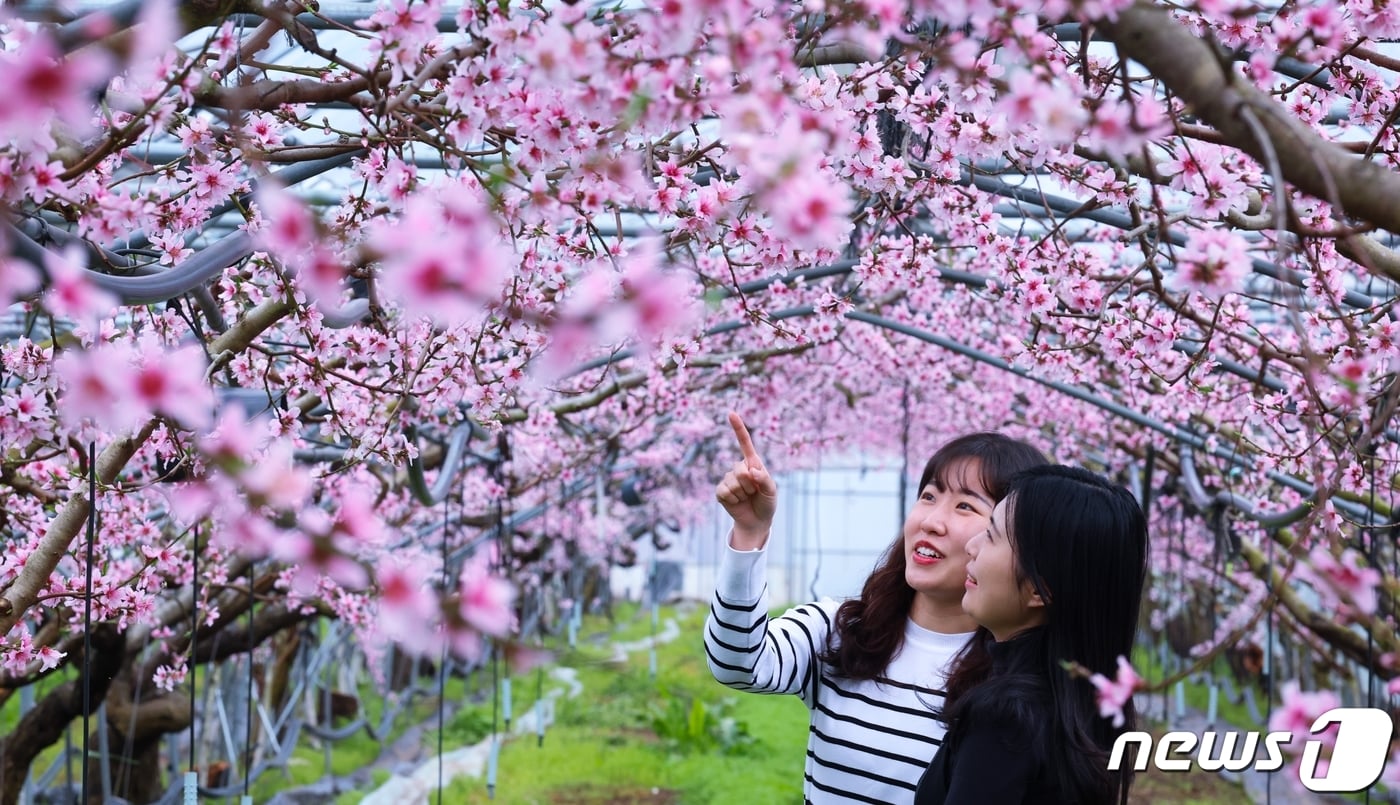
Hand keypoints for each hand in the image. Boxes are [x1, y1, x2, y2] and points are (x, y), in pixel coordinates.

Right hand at [714, 411, 777, 548]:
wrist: (757, 520)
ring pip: (733, 483)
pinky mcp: (721, 491)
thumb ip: (764, 479)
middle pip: (740, 470)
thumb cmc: (766, 502)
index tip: (731, 413)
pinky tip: (737, 502)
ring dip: (743, 494)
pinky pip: (724, 492)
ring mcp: (728, 479)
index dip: (738, 428)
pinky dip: (733, 500)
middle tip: (755, 493)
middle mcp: (739, 468)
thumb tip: (751, 470)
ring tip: (747, 498)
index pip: (744, 443)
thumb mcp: (772, 491)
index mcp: (752, 463)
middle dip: (750, 485)